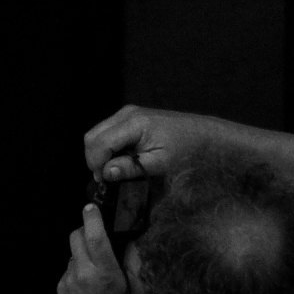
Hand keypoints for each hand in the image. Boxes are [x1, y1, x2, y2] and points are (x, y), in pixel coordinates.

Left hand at [58, 204, 143, 293]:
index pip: (94, 236)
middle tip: (98, 239)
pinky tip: (88, 285)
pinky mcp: (59, 288)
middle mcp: (83, 273)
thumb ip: (134, 262)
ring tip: (96, 270)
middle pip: (76, 237)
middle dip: (85, 232)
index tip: (92, 207)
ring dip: (82, 254)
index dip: (92, 217)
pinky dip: (77, 269)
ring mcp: (68, 280)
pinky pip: (68, 269)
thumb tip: (134, 237)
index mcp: (105, 273)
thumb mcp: (137, 291)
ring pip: (72, 253)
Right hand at [83, 105, 209, 182]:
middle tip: (107, 177)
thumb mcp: (159, 163)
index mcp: (135, 124)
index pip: (100, 143)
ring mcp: (126, 113)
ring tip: (114, 169)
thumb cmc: (185, 149)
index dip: (96, 164)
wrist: (202, 133)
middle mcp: (126, 114)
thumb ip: (131, 168)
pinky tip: (120, 158)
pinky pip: (106, 132)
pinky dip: (106, 147)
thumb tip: (106, 173)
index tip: (105, 181)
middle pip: (91, 137)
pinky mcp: (128, 116)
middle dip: (94, 159)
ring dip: (99, 154)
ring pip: (95, 134)